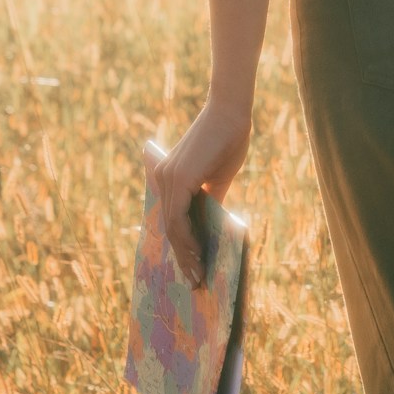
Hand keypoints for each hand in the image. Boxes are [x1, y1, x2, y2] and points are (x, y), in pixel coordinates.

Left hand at [144, 95, 251, 285]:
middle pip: (169, 226)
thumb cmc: (228, 139)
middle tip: (194, 280)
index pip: (171, 218)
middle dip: (182, 256)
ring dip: (185, 253)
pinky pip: (178, 218)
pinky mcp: (178, 178)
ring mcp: (168, 178)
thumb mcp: (218, 177)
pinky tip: (198, 254)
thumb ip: (210, 199)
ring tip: (198, 274)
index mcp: (169, 177)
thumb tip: (211, 227)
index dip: (180, 245)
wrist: (231, 113)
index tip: (191, 267)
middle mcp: (162, 178)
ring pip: (172, 226)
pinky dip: (187, 238)